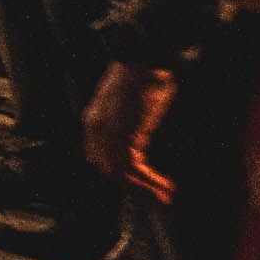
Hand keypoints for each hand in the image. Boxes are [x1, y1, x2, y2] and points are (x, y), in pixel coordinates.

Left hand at [83, 62, 178, 201]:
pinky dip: (149, 182)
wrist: (144, 61)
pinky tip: (166, 187)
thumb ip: (127, 127)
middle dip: (134, 187)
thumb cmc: (143, 78)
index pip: (101, 160)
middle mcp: (94, 130)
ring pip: (120, 175)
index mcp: (93, 122)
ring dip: (144, 189)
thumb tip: (137, 148)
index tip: (142, 185)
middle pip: (109, 170)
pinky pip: (131, 169)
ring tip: (165, 196)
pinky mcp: (121, 136)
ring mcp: (105, 134)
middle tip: (158, 198)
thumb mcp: (129, 105)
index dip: (122, 176)